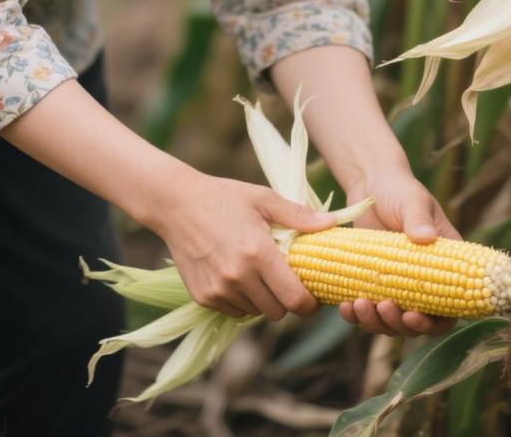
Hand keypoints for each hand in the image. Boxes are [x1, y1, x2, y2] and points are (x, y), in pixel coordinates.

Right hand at [152, 170, 338, 320]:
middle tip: (286, 280)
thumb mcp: (263, 199)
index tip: (314, 296)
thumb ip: (299, 216)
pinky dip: (242, 300)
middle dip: (287, 300)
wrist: (176, 204)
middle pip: (278, 311)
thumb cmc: (224, 197)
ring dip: (263, 300)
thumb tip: (334, 223)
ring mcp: (219, 289)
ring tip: (258, 273)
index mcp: (258, 253)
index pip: (295, 300)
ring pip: (256, 313)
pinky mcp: (203, 297)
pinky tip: (237, 275)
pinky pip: (234, 311)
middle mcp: (238, 277)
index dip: (310, 304)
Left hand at [339, 169, 462, 338]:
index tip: (414, 317)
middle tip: (384, 308)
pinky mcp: (371, 282)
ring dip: (376, 323)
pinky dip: (356, 315)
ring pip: (390, 322)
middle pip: (417, 323)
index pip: (448, 308)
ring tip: (359, 305)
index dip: (434, 323)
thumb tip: (426, 238)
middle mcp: (422, 281)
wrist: (369, 183)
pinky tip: (345, 306)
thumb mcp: (412, 200)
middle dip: (400, 324)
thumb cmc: (399, 189)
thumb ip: (419, 219)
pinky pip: (367, 310)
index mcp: (444, 266)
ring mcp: (396, 284)